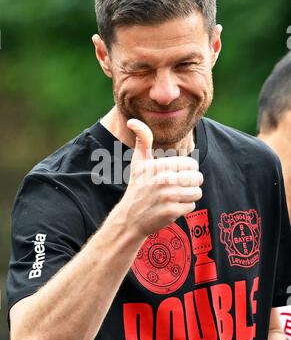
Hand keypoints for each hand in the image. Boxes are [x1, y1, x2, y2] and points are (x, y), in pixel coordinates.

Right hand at [119, 118, 202, 237]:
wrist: (129, 218)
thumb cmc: (137, 187)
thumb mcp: (138, 162)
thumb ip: (142, 140)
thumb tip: (133, 121)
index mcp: (160, 165)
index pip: (192, 164)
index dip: (187, 171)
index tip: (175, 176)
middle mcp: (164, 179)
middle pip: (197, 178)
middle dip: (190, 184)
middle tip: (176, 188)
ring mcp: (168, 196)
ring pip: (197, 192)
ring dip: (188, 196)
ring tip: (174, 198)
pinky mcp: (171, 212)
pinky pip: (192, 206)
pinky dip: (184, 208)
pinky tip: (171, 208)